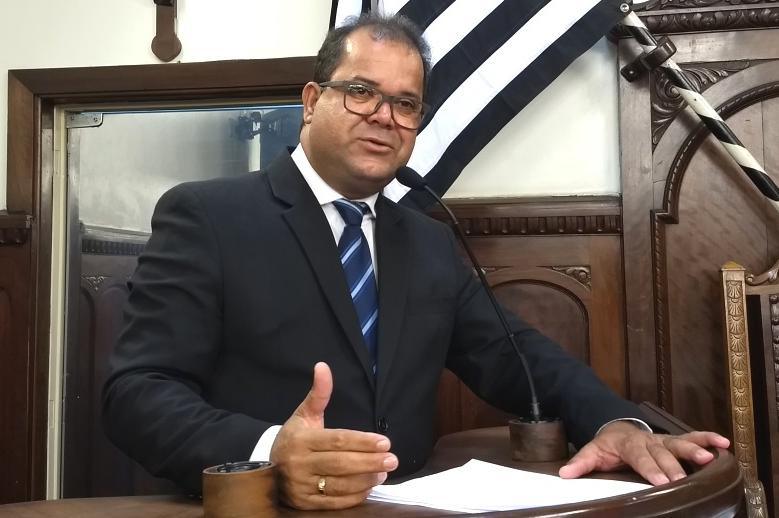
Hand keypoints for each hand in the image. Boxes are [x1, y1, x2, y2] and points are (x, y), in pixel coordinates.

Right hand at [269, 362, 397, 509]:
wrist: (267, 468)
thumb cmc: (294, 438)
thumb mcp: (304, 415)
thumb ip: (319, 393)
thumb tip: (323, 366)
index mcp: (300, 440)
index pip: (337, 440)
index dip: (362, 441)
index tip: (385, 442)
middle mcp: (299, 464)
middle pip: (341, 464)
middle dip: (370, 462)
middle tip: (393, 459)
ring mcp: (301, 487)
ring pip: (339, 486)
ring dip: (366, 480)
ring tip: (384, 472)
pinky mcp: (304, 504)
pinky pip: (334, 502)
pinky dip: (354, 496)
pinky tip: (369, 486)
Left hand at [558, 421, 729, 484]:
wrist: (617, 427)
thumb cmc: (607, 445)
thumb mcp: (592, 452)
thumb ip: (581, 463)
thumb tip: (565, 474)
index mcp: (629, 444)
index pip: (640, 457)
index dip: (650, 469)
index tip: (661, 482)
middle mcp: (649, 440)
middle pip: (662, 453)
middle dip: (673, 466)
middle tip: (683, 479)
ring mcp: (663, 440)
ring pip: (680, 443)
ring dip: (695, 449)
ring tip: (710, 458)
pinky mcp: (674, 441)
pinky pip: (692, 438)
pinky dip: (707, 439)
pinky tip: (723, 444)